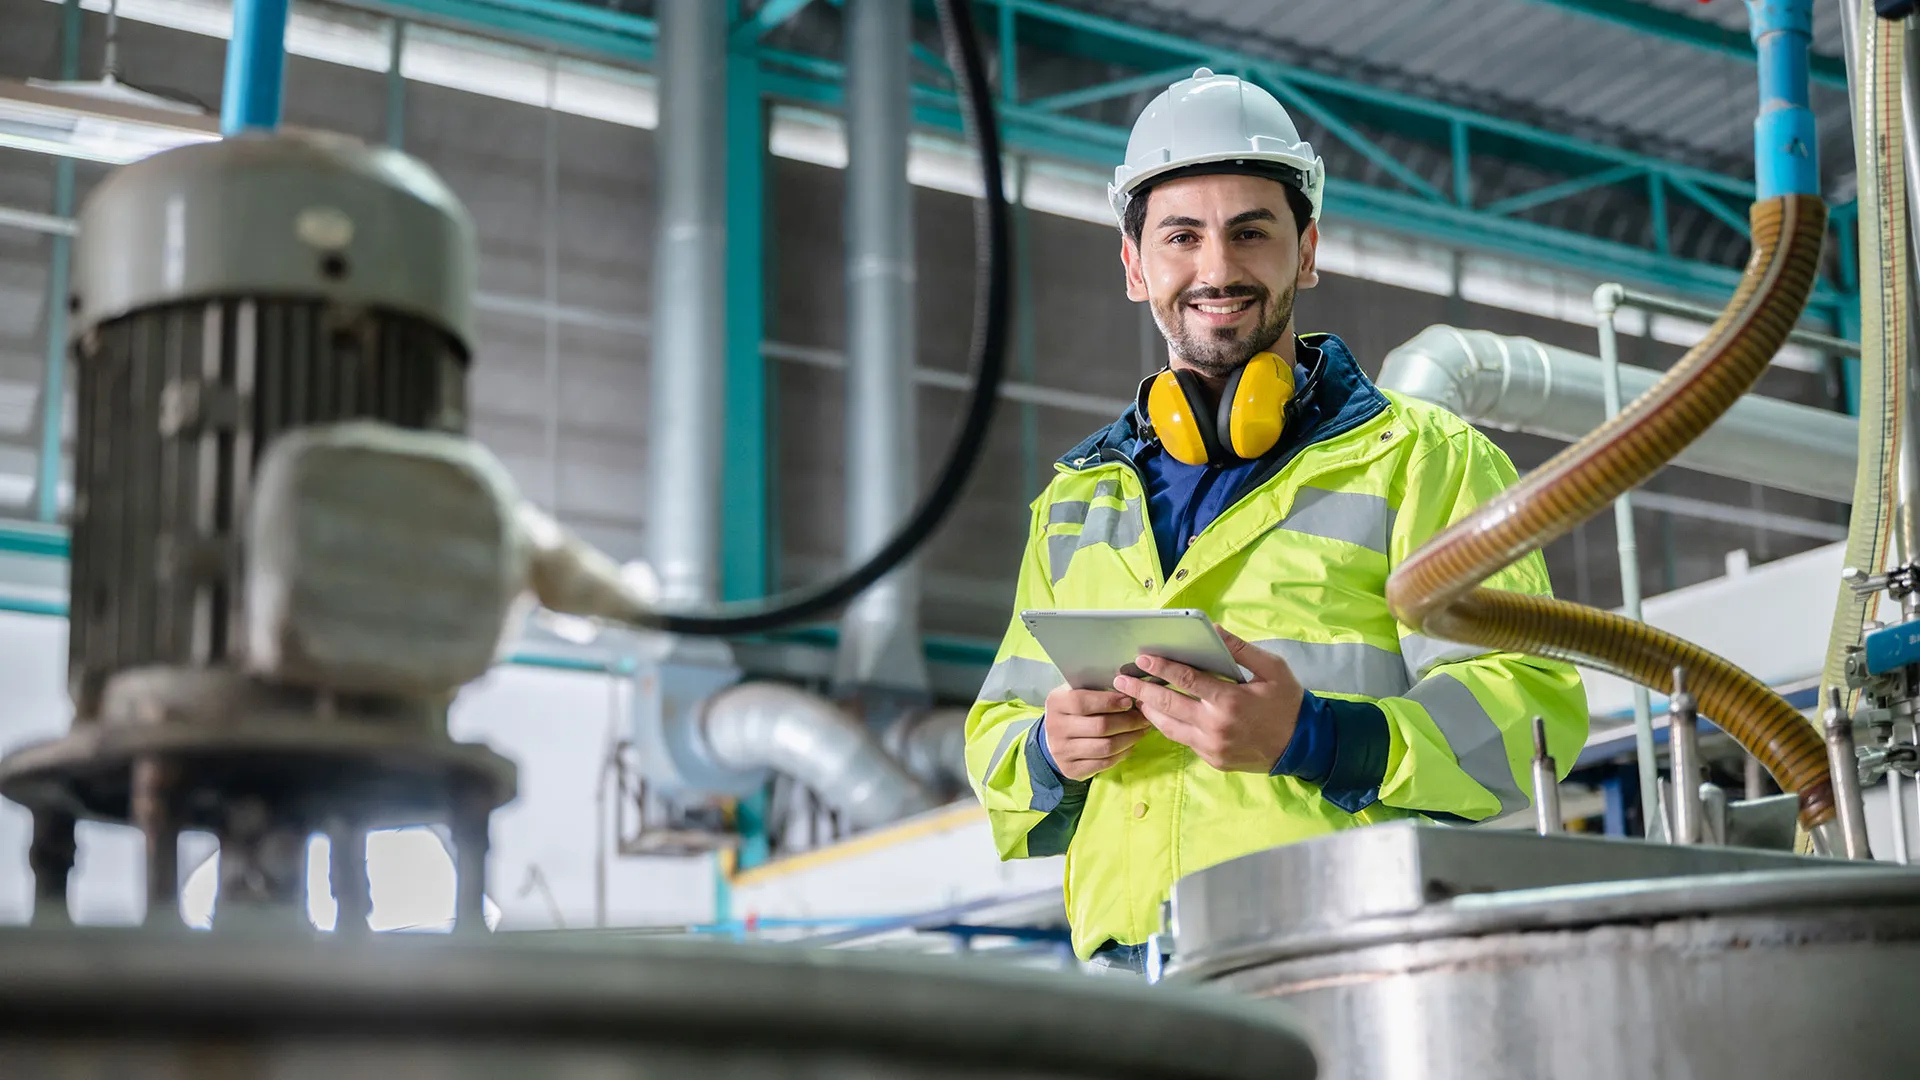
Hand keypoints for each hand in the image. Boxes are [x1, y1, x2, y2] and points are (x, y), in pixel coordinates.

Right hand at [1040, 686, 1151, 780]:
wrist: (1053, 738)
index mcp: (1056, 702)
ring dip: (1130, 738)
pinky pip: (1104, 763)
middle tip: (1144, 717)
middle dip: (1128, 721)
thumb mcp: (1077, 692)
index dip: (1110, 702)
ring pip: (1106, 747)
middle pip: (1100, 726)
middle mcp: (1055, 727)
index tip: (1130, 701)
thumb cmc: (1073, 709)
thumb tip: (1129, 688)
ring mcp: (1062, 751)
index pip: (1083, 702)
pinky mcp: (1071, 769)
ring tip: (1141, 730)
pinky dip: (1122, 753)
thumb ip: (1097, 688)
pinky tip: (1130, 744)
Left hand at [1113, 627, 1305, 772]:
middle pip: (1168, 705)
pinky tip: (1159, 714)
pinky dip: (1169, 726)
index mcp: (1230, 700)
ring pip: (1169, 728)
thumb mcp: (1271, 669)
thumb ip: (1239, 649)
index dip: (1162, 667)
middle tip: (1120, 679)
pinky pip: (1183, 740)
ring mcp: (1212, 746)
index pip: (1186, 680)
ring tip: (1134, 697)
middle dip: (1141, 691)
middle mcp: (1216, 725)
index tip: (1142, 658)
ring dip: (1149, 711)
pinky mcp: (1212, 759)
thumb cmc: (1288, 702)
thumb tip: (1213, 629)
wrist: (1303, 746)